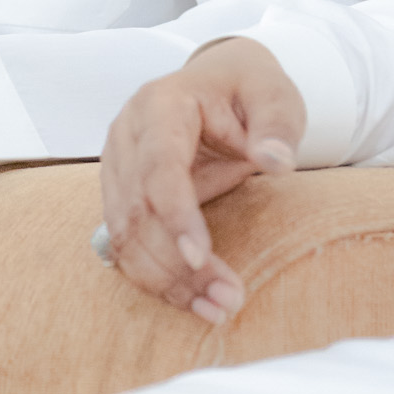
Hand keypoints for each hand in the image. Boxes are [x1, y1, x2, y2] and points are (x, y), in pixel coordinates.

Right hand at [99, 38, 304, 322]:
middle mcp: (126, 135)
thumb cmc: (247, 89)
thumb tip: (275, 160)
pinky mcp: (121, 195)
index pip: (158, 166)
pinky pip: (127, 245)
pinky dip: (156, 278)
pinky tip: (193, 300)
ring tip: (217, 309)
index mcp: (160, 104)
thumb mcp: (274, 96)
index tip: (201, 258)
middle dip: (177, 264)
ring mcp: (117, 167)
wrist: (221, 84)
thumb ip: (276, 126)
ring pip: (125, 236)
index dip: (175, 215)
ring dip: (165, 280)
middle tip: (228, 300)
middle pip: (136, 211)